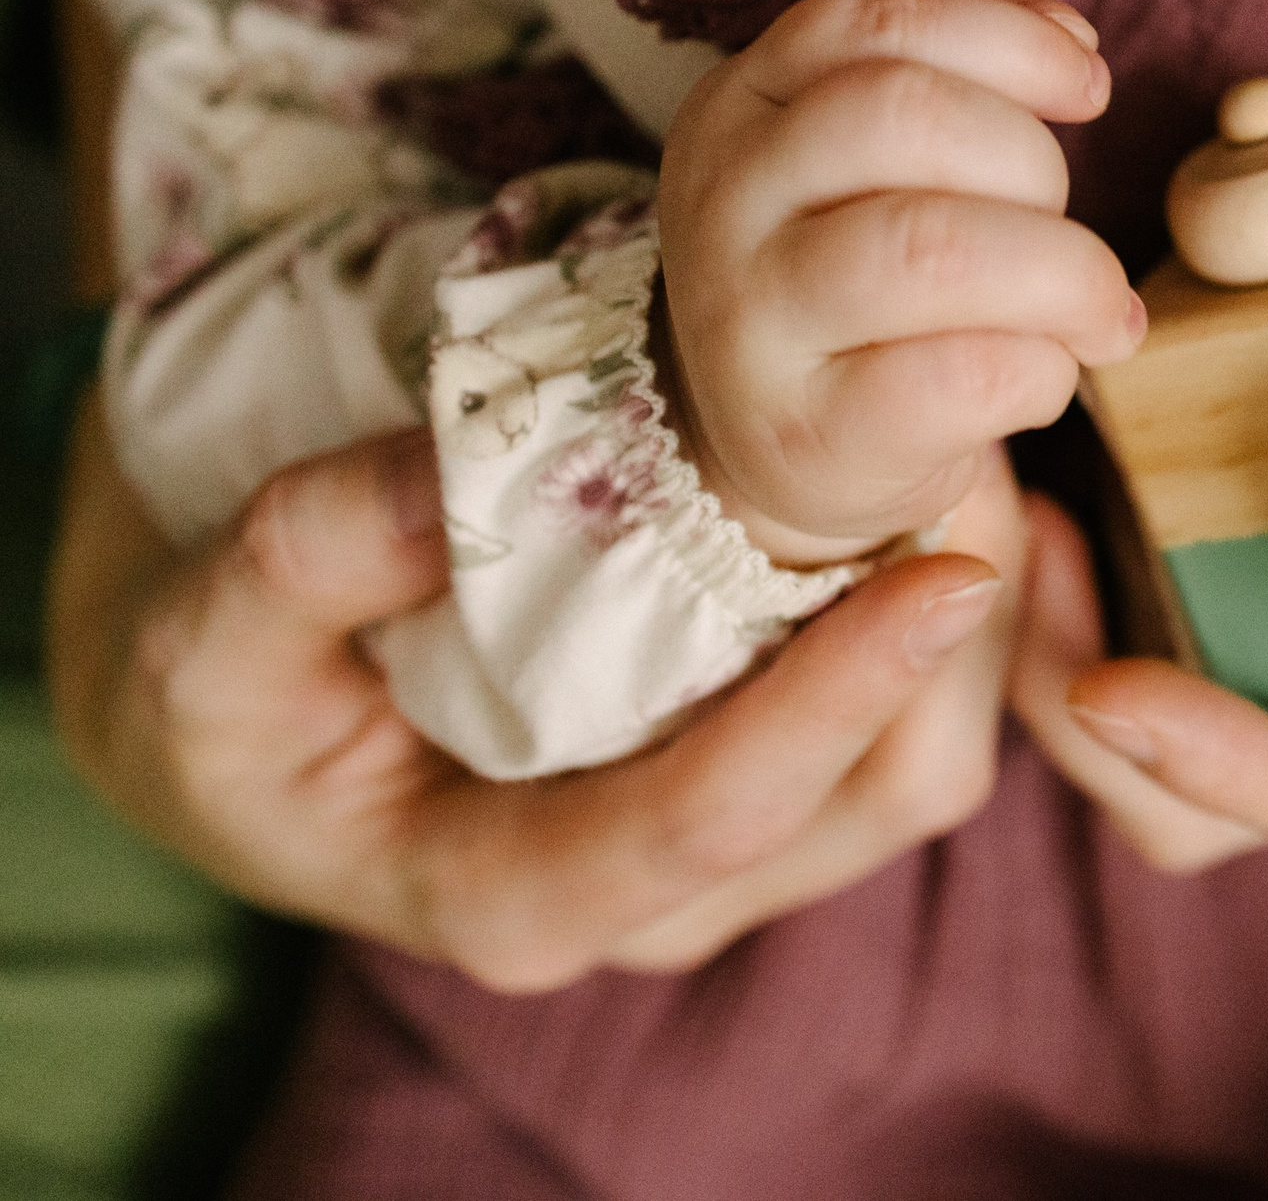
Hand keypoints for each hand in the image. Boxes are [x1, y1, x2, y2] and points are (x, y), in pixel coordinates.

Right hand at [48, 411, 1024, 990]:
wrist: (260, 724)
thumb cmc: (233, 696)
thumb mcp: (206, 633)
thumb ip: (305, 561)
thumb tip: (438, 484)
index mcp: (515, 894)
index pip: (719, 813)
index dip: (840, 698)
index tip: (942, 575)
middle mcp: (648, 901)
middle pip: (870, 798)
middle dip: (948, 643)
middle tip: (974, 454)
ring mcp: (722, 858)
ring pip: (917, 769)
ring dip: (970, 633)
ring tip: (975, 463)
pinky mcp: (765, 794)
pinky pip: (908, 732)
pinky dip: (949, 630)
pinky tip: (954, 506)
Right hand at [654, 0, 1144, 566]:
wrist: (782, 441)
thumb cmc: (858, 273)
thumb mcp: (877, 148)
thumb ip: (961, 50)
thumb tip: (1065, 27)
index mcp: (741, 101)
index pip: (873, 25)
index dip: (1008, 40)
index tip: (1089, 84)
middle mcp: (726, 197)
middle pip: (908, 117)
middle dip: (1035, 162)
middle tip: (1074, 229)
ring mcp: (753, 319)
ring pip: (935, 248)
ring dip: (1065, 272)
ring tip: (1100, 310)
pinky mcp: (809, 431)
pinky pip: (965, 373)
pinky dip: (1045, 367)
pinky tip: (1048, 371)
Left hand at [1009, 501, 1267, 879]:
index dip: (1231, 774)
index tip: (1127, 696)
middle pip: (1189, 790)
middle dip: (1085, 712)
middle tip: (1023, 567)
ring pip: (1141, 682)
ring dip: (1053, 619)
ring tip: (1008, 495)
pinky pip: (1146, 571)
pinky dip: (1086, 528)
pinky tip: (1054, 429)